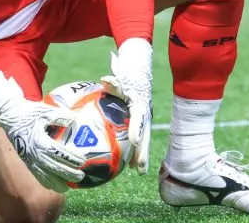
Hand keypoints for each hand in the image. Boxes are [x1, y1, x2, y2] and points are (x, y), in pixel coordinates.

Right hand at [0, 70, 84, 191]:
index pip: (59, 153)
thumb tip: (74, 120)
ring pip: (45, 176)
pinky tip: (54, 185)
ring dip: (58, 182)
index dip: (71, 158)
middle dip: (69, 174)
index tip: (82, 161)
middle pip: (54, 168)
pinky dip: (47, 182)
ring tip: (69, 186)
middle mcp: (35, 153)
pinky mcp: (26, 161)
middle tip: (81, 176)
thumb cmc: (29, 113)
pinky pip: (37, 175)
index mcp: (41, 141)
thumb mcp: (45, 110)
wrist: (10, 116)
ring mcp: (30, 159)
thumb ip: (60, 116)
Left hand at [100, 37, 152, 174]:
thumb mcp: (121, 80)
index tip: (134, 141)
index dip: (136, 130)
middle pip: (144, 136)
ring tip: (136, 170)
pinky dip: (134, 151)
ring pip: (144, 140)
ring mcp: (144, 121)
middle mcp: (144, 116)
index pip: (138, 119)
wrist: (139, 78)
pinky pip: (138, 139)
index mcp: (140, 106)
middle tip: (139, 167)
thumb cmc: (127, 80)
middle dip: (143, 152)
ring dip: (140, 155)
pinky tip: (127, 163)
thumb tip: (104, 79)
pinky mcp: (141, 125)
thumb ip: (114, 83)